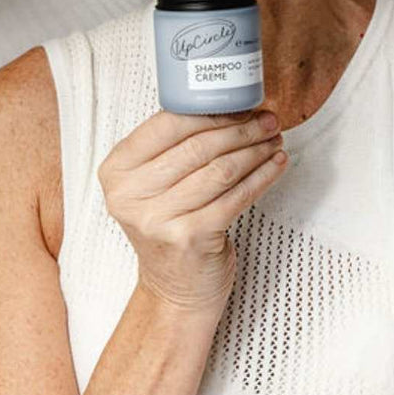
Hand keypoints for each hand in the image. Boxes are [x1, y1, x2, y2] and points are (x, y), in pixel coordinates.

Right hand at [98, 110, 287, 309]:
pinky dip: (262, 176)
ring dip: (255, 150)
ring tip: (274, 140)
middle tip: (267, 120)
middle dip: (241, 129)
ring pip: (221, 169)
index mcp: (117, 170)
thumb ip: (174, 146)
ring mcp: (159, 219)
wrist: (175, 289)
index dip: (211, 111)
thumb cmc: (171, 225)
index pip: (168, 124)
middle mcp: (130, 195)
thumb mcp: (154, 184)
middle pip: (199, 146)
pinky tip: (276, 164)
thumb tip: (231, 104)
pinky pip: (237, 196)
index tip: (242, 105)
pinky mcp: (191, 238)